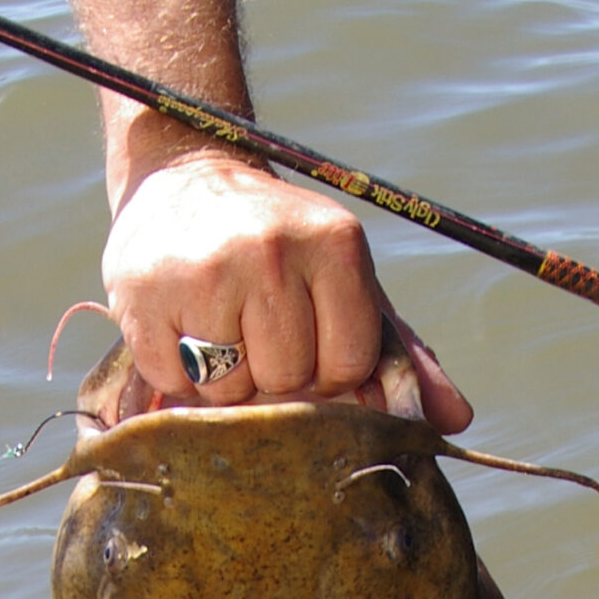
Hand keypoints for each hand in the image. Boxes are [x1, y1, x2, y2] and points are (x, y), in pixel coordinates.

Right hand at [100, 146, 472, 431]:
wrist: (186, 177)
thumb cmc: (282, 249)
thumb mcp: (346, 285)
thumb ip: (400, 354)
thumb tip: (455, 422)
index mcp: (335, 244)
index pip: (347, 367)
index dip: (329, 377)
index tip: (310, 348)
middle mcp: (271, 251)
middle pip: (288, 383)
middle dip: (276, 380)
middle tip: (258, 338)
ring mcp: (204, 271)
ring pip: (231, 393)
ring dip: (227, 384)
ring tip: (220, 335)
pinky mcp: (143, 294)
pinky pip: (175, 384)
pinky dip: (180, 379)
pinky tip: (184, 333)